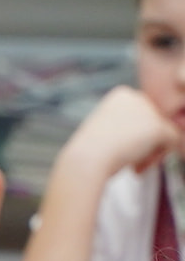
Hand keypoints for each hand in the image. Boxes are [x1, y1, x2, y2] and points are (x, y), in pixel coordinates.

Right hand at [56, 85, 181, 183]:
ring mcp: (148, 111)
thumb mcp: (109, 131)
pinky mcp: (158, 126)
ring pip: (165, 132)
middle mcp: (137, 96)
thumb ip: (131, 128)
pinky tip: (138, 165)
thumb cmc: (92, 151)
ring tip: (132, 164)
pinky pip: (173, 141)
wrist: (86, 159)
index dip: (134, 135)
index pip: (142, 115)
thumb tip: (159, 134)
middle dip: (146, 143)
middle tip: (127, 159)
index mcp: (122, 94)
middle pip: (156, 122)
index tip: (120, 147)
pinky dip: (158, 157)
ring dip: (152, 151)